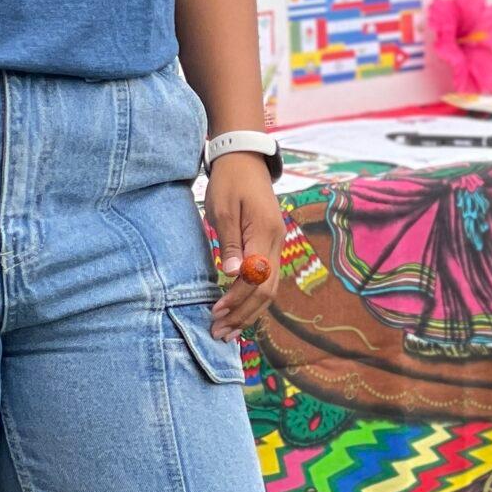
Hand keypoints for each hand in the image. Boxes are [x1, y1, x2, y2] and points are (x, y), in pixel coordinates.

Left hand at [205, 152, 282, 338]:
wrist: (245, 158)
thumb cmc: (230, 181)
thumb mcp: (223, 208)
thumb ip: (229, 242)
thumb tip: (231, 274)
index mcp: (265, 233)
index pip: (256, 277)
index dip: (237, 299)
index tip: (215, 312)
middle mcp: (276, 241)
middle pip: (266, 290)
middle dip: (243, 314)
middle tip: (219, 333)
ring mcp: (276, 243)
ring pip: (269, 288)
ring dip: (249, 311)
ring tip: (227, 330)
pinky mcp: (270, 243)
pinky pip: (266, 278)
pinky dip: (253, 298)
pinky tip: (239, 310)